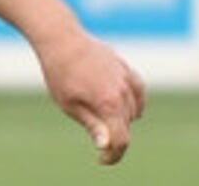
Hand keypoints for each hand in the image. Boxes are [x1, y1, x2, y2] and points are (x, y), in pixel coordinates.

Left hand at [36, 29, 144, 164]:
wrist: (61, 39)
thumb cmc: (60, 73)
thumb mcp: (69, 105)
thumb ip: (92, 125)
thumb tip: (107, 146)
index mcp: (109, 104)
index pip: (121, 140)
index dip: (113, 155)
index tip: (101, 159)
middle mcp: (123, 92)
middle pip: (126, 126)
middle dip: (114, 136)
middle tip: (97, 139)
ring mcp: (127, 79)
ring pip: (134, 110)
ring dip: (123, 119)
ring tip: (102, 117)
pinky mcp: (126, 68)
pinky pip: (138, 92)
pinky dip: (134, 102)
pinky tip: (123, 105)